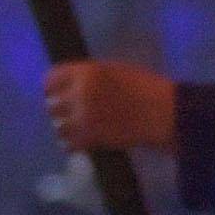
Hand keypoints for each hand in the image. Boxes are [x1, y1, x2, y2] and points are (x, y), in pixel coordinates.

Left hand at [42, 56, 178, 157]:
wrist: (162, 113)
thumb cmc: (144, 86)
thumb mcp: (116, 70)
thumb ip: (90, 75)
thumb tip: (69, 82)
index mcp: (88, 72)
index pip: (52, 78)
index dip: (52, 86)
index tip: (55, 91)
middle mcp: (80, 94)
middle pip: (51, 104)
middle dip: (58, 108)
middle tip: (66, 111)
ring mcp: (83, 118)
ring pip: (57, 126)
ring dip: (64, 126)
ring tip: (74, 128)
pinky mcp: (89, 139)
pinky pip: (67, 144)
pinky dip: (72, 143)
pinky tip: (80, 141)